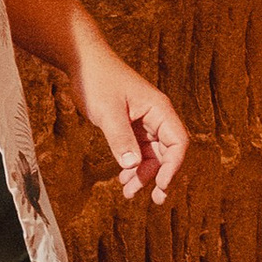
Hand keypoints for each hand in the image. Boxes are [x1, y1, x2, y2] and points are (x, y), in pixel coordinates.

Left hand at [75, 37, 189, 203]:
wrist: (84, 62)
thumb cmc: (98, 80)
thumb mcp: (108, 112)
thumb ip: (120, 139)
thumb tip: (132, 167)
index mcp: (160, 110)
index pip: (178, 142)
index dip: (173, 166)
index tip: (161, 185)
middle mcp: (156, 117)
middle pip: (167, 153)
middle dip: (159, 176)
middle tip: (153, 199)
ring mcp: (144, 123)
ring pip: (152, 155)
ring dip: (143, 174)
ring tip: (128, 192)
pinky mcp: (131, 126)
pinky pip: (138, 151)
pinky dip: (132, 165)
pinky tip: (123, 178)